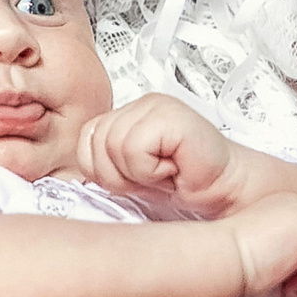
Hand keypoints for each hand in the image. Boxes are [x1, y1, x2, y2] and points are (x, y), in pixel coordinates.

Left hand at [78, 92, 243, 214]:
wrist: (226, 192)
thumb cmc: (184, 184)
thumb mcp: (129, 178)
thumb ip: (100, 167)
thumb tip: (70, 177)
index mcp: (125, 114)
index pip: (84, 140)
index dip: (105, 171)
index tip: (138, 178)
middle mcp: (138, 104)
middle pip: (95, 142)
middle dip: (121, 174)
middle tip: (156, 175)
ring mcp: (154, 105)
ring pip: (112, 145)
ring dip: (139, 173)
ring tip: (167, 171)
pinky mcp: (169, 114)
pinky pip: (133, 148)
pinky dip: (151, 170)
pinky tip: (175, 168)